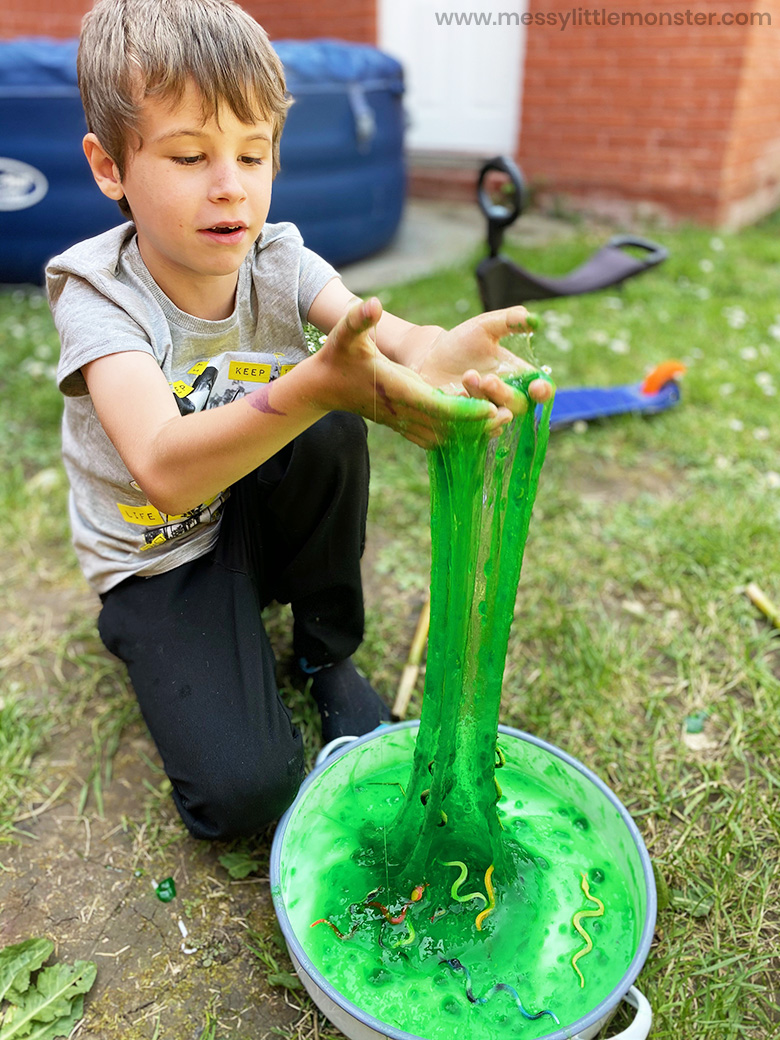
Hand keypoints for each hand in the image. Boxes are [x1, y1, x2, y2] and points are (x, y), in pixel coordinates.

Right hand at [313, 297, 508, 447]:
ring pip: (443, 436)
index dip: (464, 410)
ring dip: (471, 433)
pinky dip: (457, 438)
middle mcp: (402, 410)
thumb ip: (359, 318)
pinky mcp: (404, 426)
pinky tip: (479, 431)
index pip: (435, 406)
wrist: (324, 387)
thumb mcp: (345, 334)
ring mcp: (403, 422)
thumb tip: (373, 304)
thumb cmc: (338, 357)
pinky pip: (435, 438)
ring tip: (502, 423)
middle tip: (509, 415)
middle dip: (477, 424)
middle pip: (446, 426)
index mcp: (395, 389)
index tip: (491, 407)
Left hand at [411, 306, 552, 422]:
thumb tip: (533, 319)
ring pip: (495, 418)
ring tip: (467, 376)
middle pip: (518, 406)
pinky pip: (474, 428)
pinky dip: (468, 415)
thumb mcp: (485, 326)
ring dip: (482, 400)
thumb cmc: (461, 342)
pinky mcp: (468, 424)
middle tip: (487, 379)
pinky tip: (456, 397)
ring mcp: (488, 413)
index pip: (542, 391)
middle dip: (503, 393)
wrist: (429, 357)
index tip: (536, 387)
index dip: (543, 392)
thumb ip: (509, 320)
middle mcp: (507, 398)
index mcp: (519, 377)